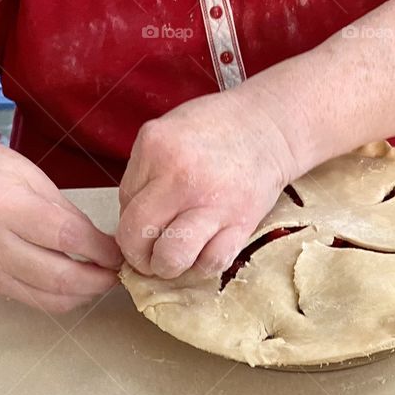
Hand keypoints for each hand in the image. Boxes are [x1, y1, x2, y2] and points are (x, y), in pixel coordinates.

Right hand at [0, 134, 121, 312]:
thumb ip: (67, 213)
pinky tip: (79, 285)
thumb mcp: (31, 177)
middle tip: (119, 272)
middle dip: (99, 279)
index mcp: (1, 203)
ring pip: (50, 297)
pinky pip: (36, 301)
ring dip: (85, 294)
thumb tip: (104, 246)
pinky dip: (64, 298)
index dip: (101, 250)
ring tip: (104, 279)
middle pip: (59, 276)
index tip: (120, 252)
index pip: (66, 237)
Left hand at [117, 89, 299, 278]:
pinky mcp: (241, 223)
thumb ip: (145, 173)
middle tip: (146, 256)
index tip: (140, 228)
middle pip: (138, 234)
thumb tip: (134, 220)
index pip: (124, 204)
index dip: (129, 222)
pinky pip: (212, 262)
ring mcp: (213, 203)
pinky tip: (201, 255)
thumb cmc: (217, 128)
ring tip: (171, 262)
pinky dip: (202, 266)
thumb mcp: (167, 132)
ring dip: (166, 268)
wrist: (269, 127)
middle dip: (137, 255)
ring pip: (173, 257)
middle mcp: (181, 178)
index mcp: (157, 149)